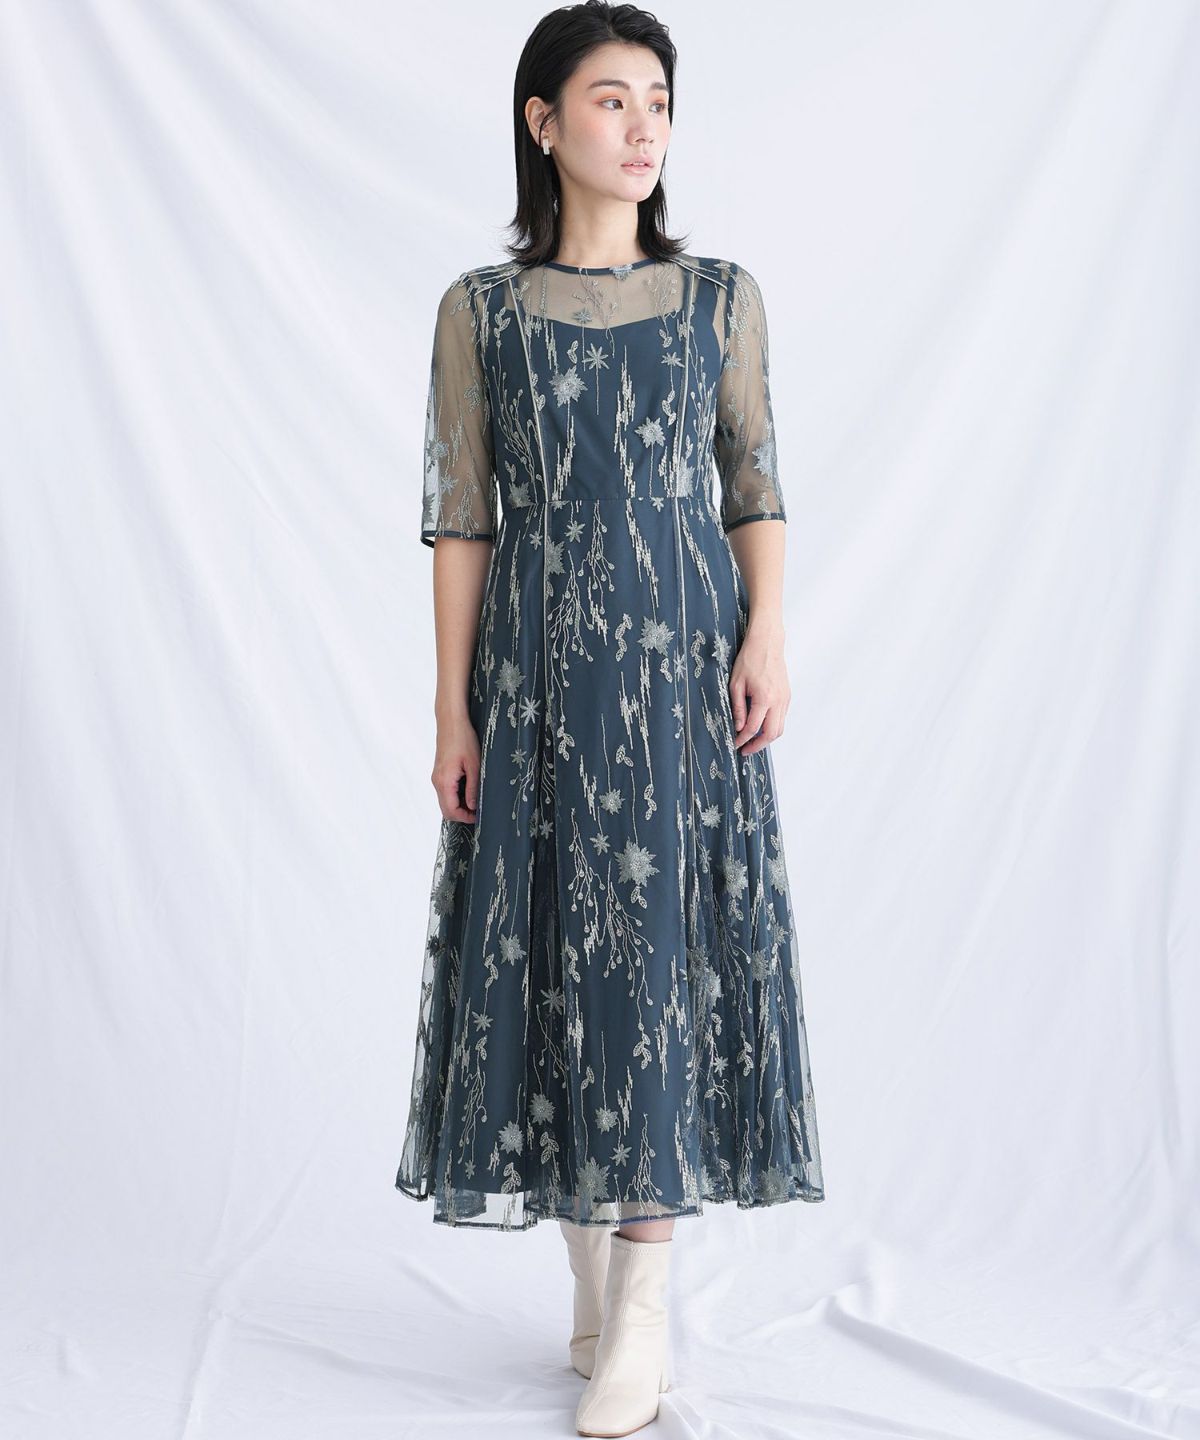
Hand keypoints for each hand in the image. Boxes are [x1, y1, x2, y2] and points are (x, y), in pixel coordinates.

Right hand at [432, 714, 482, 822]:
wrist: (451, 721)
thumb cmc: (463, 739)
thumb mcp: (474, 765)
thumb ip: (473, 788)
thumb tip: (473, 807)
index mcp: (444, 781)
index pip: (451, 811)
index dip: (465, 817)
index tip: (479, 815)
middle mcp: (437, 781)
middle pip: (446, 810)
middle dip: (462, 814)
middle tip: (479, 810)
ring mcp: (437, 777)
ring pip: (445, 801)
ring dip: (460, 805)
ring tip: (476, 798)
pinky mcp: (439, 772)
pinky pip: (446, 791)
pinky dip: (456, 796)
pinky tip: (469, 789)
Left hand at [729, 616, 789, 755]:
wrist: (767, 643)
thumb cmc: (750, 659)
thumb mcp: (735, 684)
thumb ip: (737, 708)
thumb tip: (738, 727)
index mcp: (764, 698)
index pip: (753, 728)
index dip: (743, 740)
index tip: (735, 744)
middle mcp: (778, 701)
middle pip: (771, 734)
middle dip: (758, 746)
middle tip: (745, 750)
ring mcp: (785, 699)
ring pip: (779, 728)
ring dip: (767, 738)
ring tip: (752, 741)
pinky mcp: (787, 696)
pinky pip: (782, 718)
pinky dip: (772, 726)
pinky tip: (761, 726)